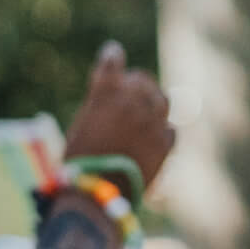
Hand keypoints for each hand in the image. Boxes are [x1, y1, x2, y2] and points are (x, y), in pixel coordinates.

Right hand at [63, 41, 174, 190]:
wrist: (98, 195)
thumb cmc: (80, 162)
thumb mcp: (82, 126)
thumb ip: (101, 107)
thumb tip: (114, 102)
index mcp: (105, 92)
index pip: (112, 60)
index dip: (112, 56)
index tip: (113, 53)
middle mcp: (132, 100)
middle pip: (142, 79)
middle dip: (136, 83)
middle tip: (133, 88)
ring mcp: (152, 120)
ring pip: (161, 99)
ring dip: (154, 102)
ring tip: (148, 110)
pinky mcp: (165, 142)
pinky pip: (169, 129)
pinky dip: (162, 131)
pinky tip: (156, 137)